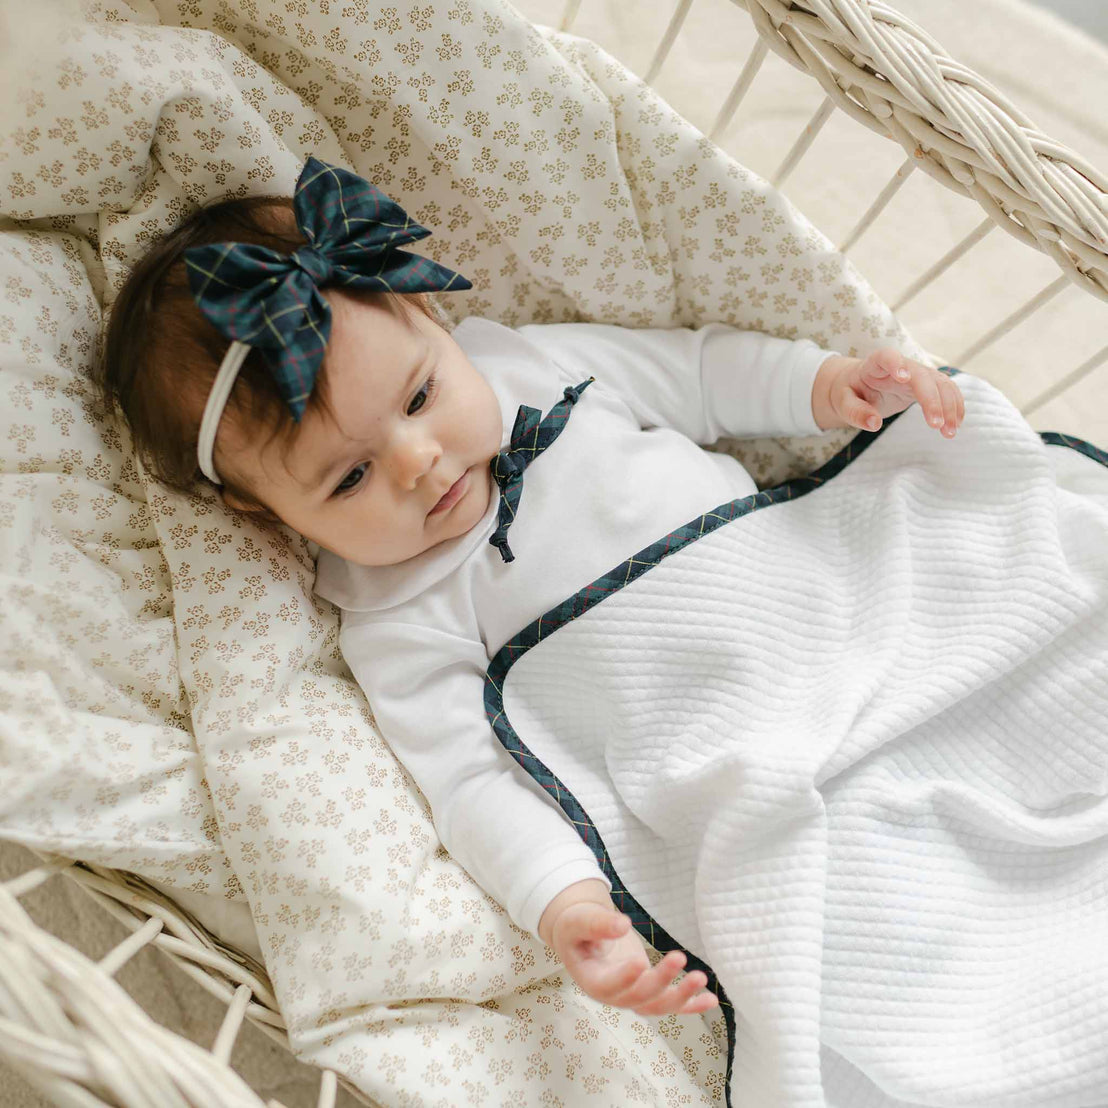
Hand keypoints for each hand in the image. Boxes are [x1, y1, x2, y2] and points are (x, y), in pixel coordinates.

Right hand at [549, 900, 718, 1015]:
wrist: (583, 935)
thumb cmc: (577, 928)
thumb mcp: (579, 921)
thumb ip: (596, 923)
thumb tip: (622, 925)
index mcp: (591, 980)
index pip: (608, 986)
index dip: (624, 978)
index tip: (639, 961)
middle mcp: (614, 995)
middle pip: (638, 997)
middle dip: (660, 981)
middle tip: (679, 956)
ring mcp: (633, 996)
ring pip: (658, 1005)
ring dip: (681, 995)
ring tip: (701, 978)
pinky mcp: (650, 991)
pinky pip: (671, 1004)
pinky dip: (691, 1005)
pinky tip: (710, 1000)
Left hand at [816, 348, 963, 436]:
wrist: (859, 385)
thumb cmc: (850, 391)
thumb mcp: (843, 402)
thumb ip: (855, 412)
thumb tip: (874, 424)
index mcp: (876, 364)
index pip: (887, 357)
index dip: (896, 364)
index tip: (904, 377)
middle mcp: (902, 365)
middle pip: (922, 375)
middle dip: (932, 399)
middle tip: (935, 425)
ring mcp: (918, 374)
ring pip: (940, 383)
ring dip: (949, 406)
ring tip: (949, 433)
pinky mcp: (927, 384)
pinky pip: (946, 390)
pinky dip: (954, 406)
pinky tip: (956, 424)